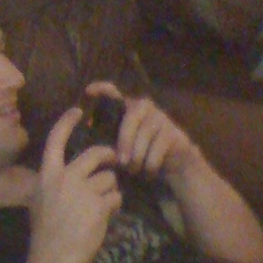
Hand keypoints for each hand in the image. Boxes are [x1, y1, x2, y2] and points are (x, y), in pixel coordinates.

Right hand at [26, 106, 121, 262]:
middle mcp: (64, 178)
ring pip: (108, 178)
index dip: (67, 122)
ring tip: (103, 205)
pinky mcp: (98, 205)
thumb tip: (65, 172)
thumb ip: (52, 184)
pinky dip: (114, 205)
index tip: (77, 111)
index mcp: (46, 175)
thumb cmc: (45, 234)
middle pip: (94, 154)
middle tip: (114, 161)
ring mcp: (82, 190)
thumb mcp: (39, 202)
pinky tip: (106, 216)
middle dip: (108, 156)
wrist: (54, 258)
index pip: (55, 140)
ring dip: (111, 189)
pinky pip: (115, 196)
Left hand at [83, 82, 200, 187]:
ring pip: (145, 133)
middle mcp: (144, 108)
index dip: (102, 89)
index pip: (114, 93)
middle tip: (121, 162)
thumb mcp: (120, 150)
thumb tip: (87, 132)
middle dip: (125, 139)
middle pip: (132, 114)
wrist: (175, 170)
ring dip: (137, 155)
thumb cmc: (140, 158)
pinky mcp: (175, 132)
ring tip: (133, 170)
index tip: (89, 92)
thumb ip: (105, 139)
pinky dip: (151, 163)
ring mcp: (161, 118)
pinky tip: (149, 173)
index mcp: (126, 110)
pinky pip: (159, 146)